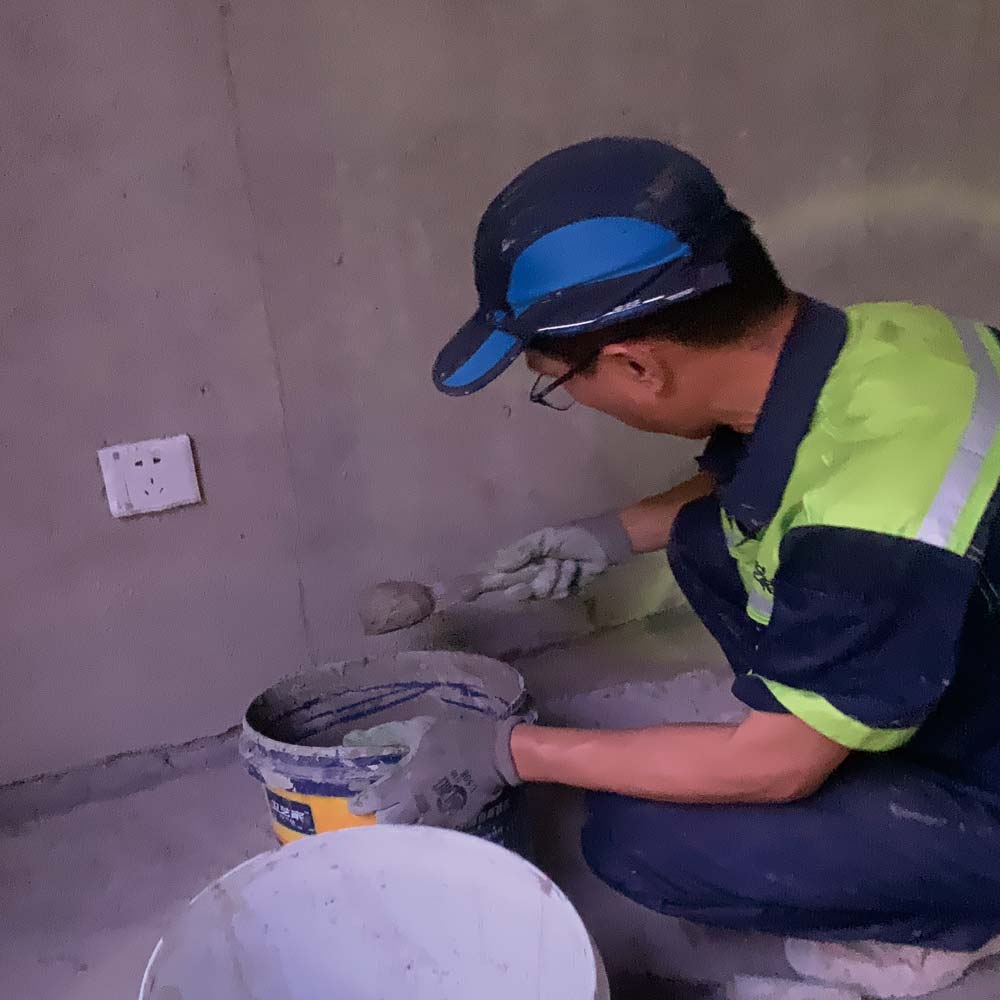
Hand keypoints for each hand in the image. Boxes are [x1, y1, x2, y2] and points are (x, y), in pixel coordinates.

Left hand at [346, 713, 527, 828]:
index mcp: (410, 781)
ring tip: (399, 827)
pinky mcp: (457, 822)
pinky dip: (427, 829)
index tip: (354, 806)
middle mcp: (419, 803)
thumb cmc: (461, 737)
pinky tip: (425, 826)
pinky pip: (435, 831)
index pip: (379, 797)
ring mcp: (439, 816)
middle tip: (378, 816)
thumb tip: (394, 738)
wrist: (496, 754)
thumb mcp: (430, 729)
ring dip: (404, 829)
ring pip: (413, 832)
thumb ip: (408, 736)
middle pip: (391, 823)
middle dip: (381, 821)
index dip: (364, 803)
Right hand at [480, 511, 632, 600]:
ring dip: (551, 579)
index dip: (482, 581)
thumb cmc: (574, 535)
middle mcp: (529, 570)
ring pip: (536, 591)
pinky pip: (553, 595)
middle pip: (514, 586)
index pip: (497, 570)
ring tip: (566, 565)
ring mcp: (545, 583)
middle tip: (545, 570)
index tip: (464, 592)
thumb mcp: (545, 538)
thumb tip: (496, 565)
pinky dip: (564, 584)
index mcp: (522, 556)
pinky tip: (574, 572)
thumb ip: (521, 551)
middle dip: (527, 581)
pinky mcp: (560, 592)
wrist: (605, 546)